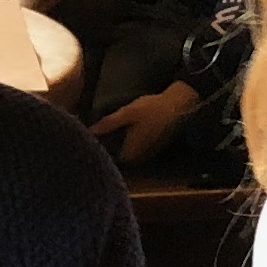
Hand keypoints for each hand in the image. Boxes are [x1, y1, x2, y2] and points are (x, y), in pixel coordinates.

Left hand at [88, 80, 203, 165]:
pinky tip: (124, 134)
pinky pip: (135, 151)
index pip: (108, 160)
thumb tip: (89, 132)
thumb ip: (108, 124)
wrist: (178, 106)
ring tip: (106, 135)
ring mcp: (147, 155)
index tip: (88, 143)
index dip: (98, 152)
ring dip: (118, 148)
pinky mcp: (153, 149)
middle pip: (117, 160)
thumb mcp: (127, 113)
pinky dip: (128, 145)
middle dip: (107, 150)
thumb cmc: (151, 109)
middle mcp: (138, 159)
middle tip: (95, 138)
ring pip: (127, 156)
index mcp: (130, 154)